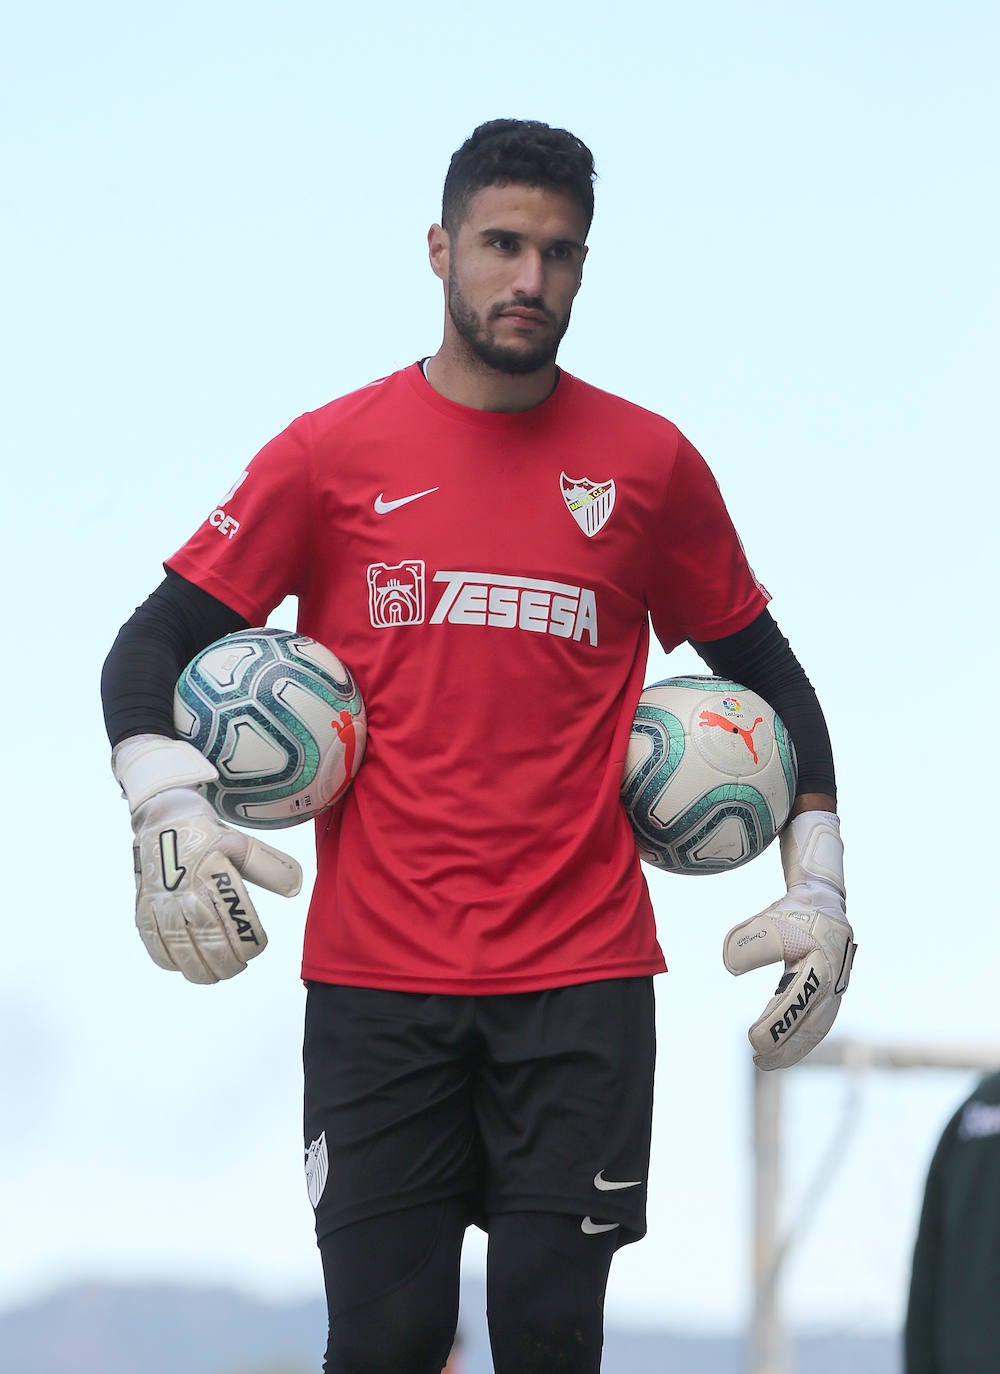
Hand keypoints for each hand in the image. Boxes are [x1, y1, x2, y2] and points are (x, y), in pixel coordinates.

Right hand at [113, 735, 301, 983]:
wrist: (163, 817)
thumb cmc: (207, 835)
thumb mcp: (243, 844)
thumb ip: (271, 868)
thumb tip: (296, 888)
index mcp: (214, 877)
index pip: (237, 924)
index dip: (250, 944)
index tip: (256, 947)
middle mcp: (186, 892)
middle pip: (210, 944)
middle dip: (227, 964)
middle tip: (237, 967)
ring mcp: (161, 902)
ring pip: (181, 950)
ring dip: (200, 969)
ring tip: (215, 974)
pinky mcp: (143, 907)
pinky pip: (153, 944)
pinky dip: (168, 961)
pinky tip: (183, 965)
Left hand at [723, 811, 855, 1069]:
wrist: (823, 901)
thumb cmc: (794, 912)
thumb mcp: (770, 920)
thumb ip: (750, 941)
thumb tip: (731, 966)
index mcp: (820, 962)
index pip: (796, 1002)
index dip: (775, 1024)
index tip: (751, 1040)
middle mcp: (833, 981)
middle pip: (811, 1024)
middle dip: (785, 1046)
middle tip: (758, 1060)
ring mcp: (836, 990)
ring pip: (817, 1028)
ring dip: (794, 1049)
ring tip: (766, 1062)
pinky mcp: (832, 994)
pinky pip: (818, 1023)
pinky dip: (801, 1040)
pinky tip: (782, 1050)